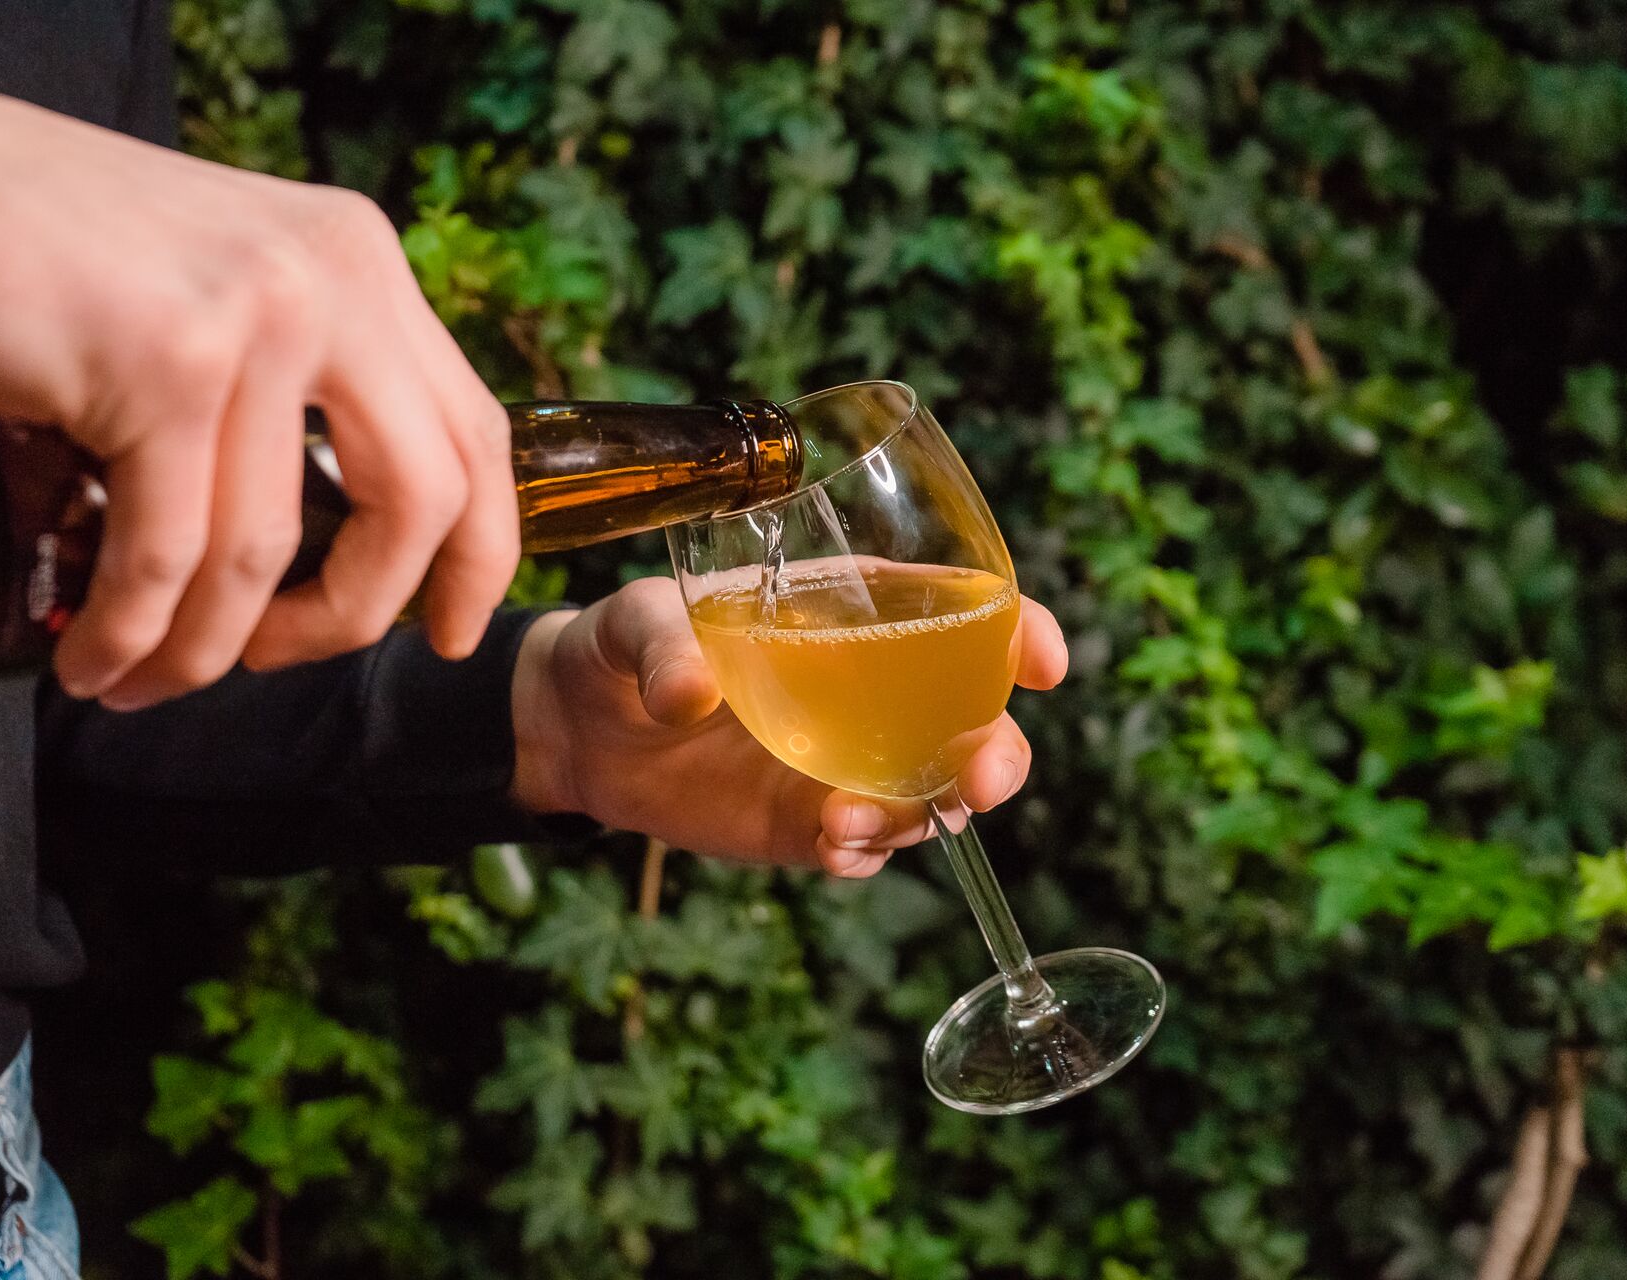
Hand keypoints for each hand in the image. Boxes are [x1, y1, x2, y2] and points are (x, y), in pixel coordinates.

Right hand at [0, 44, 516, 707]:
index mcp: (359, 260)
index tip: (449, 632)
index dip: (478, 553)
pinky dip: (132, 631)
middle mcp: (331, 277)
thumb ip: (293, 380)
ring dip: (207, 649)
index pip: (475, 433)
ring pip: (269, 550)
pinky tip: (98, 659)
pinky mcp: (162, 362)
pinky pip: (169, 555)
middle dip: (352, 619)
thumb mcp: (215, 292)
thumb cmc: (26, 252)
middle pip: (418, 504)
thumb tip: (334, 538)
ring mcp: (255, 315)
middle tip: (276, 661)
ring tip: (145, 678)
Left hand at [509, 577, 1068, 876]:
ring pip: (930, 795)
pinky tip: (830, 842)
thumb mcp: (635, 624)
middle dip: (998, 751)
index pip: (965, 614)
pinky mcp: (807, 824)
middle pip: (973, 721)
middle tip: (980, 775)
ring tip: (852, 820)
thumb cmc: (623, 645)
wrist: (581, 731)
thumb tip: (690, 693)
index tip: (1045, 660)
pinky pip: (863, 848)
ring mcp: (845, 764)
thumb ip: (664, 648)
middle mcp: (871, 692)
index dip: (1020, 632)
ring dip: (924, 813)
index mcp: (854, 613)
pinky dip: (861, 852)